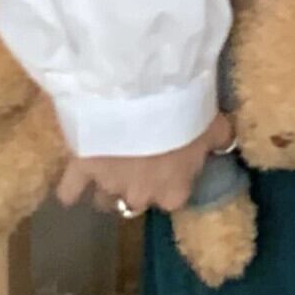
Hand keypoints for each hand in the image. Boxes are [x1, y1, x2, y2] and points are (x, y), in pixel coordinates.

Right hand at [55, 116, 234, 221]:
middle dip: (136, 187)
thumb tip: (224, 144)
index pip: (172, 199)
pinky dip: (70, 189)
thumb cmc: (183, 110)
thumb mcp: (213, 124)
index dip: (169, 183)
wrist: (139, 93)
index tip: (168, 168)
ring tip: (104, 176)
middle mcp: (141, 195)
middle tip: (135, 165)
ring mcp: (108, 184)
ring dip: (106, 190)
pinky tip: (69, 189)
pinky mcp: (80, 168)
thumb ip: (217, 140)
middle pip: (136, 201)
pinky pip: (70, 189)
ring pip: (103, 200)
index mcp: (174, 190)